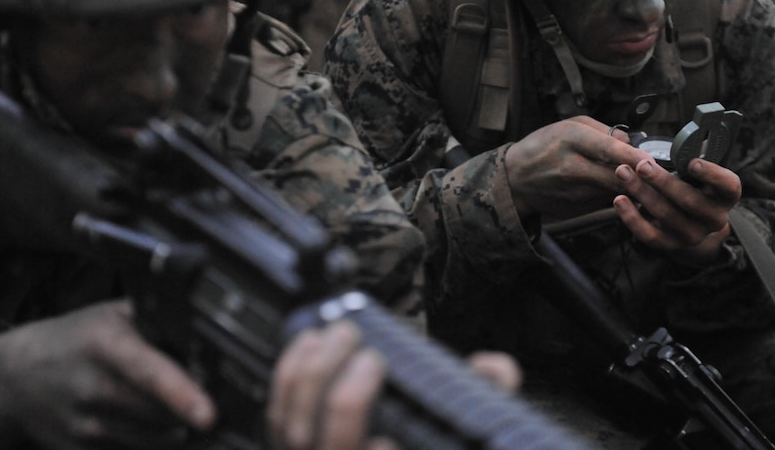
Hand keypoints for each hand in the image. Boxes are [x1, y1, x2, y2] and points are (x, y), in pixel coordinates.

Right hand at [0, 300, 214, 449]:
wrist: (12, 375)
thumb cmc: (75, 338)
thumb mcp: (113, 315)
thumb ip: (158, 322)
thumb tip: (207, 333)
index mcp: (105, 345)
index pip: (149, 373)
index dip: (182, 394)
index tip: (210, 415)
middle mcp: (93, 388)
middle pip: (162, 413)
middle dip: (192, 410)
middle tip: (212, 403)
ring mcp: (84, 426)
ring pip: (154, 439)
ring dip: (177, 429)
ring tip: (187, 413)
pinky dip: (154, 443)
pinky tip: (157, 426)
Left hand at [267, 322, 522, 449]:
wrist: (377, 432)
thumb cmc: (423, 430)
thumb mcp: (466, 417)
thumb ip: (489, 391)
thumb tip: (497, 368)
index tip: (386, 443)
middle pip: (333, 448)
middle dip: (345, 401)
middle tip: (371, 358)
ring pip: (296, 431)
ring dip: (314, 377)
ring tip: (340, 335)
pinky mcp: (289, 439)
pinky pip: (276, 411)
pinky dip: (289, 373)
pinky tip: (309, 341)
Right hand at [504, 116, 647, 224]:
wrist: (516, 178)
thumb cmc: (545, 145)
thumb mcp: (570, 125)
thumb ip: (604, 131)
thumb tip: (634, 142)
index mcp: (571, 139)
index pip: (609, 149)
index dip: (634, 156)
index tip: (653, 161)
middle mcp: (573, 167)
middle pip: (618, 176)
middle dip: (642, 177)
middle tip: (660, 174)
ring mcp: (575, 192)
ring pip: (616, 192)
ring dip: (632, 187)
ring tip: (643, 179)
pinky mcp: (578, 208)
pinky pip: (607, 201)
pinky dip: (617, 195)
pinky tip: (618, 188)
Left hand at [613, 156, 739, 263]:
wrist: (688, 217)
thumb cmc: (691, 181)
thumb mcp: (698, 167)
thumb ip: (693, 153)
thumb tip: (687, 137)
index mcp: (726, 195)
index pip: (728, 185)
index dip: (711, 174)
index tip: (692, 162)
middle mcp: (714, 218)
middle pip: (690, 201)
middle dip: (663, 181)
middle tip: (641, 164)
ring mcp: (694, 234)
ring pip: (666, 215)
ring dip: (642, 193)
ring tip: (623, 173)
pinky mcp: (671, 245)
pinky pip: (650, 235)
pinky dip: (632, 218)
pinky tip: (619, 200)